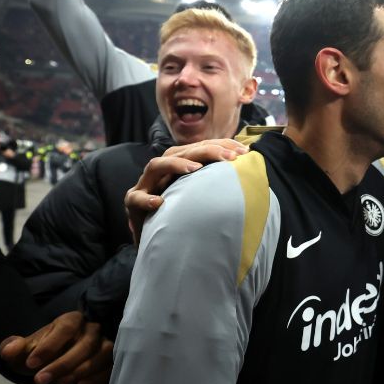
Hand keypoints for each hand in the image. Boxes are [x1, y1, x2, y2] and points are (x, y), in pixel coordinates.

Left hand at [0, 311, 113, 383]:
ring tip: (61, 383)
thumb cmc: (45, 351)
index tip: (30, 364)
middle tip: (40, 380)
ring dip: (81, 370)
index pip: (65, 328)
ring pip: (101, 355)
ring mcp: (106, 343)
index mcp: (71, 320)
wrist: (63, 358)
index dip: (49, 346)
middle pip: (84, 344)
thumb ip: (15, 348)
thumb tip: (8, 350)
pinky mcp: (114, 359)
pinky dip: (98, 377)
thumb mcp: (27, 349)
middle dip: (62, 364)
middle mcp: (93, 329)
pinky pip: (111, 367)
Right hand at [125, 139, 247, 240]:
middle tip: (230, 157)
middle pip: (181, 151)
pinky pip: (136, 199)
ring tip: (196, 169)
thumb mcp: (202, 196)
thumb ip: (217, 183)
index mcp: (178, 165)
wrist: (154, 238)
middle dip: (207, 150)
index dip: (221, 145)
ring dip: (176, 164)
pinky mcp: (132, 204)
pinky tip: (160, 203)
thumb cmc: (183, 214)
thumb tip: (250, 175)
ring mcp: (145, 186)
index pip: (200, 147)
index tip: (244, 150)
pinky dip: (148, 200)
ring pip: (155, 165)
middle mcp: (161, 172)